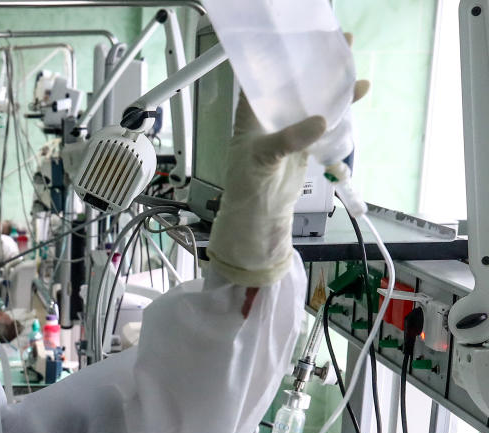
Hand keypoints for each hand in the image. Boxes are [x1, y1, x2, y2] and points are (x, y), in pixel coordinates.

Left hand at [207, 34, 368, 287]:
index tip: (298, 43)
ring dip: (329, 82)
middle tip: (336, 41)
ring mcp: (289, 127)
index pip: (261, 77)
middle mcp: (269, 115)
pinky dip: (340, 106)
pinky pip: (324, 117)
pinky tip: (358, 91)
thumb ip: (288, 140)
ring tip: (351, 58)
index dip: (278, 59)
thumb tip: (320, 121)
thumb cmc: (248, 186)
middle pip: (292, 83)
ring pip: (311, 98)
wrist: (261, 216)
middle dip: (312, 64)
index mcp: (250, 114)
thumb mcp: (262, 160)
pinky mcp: (305, 140)